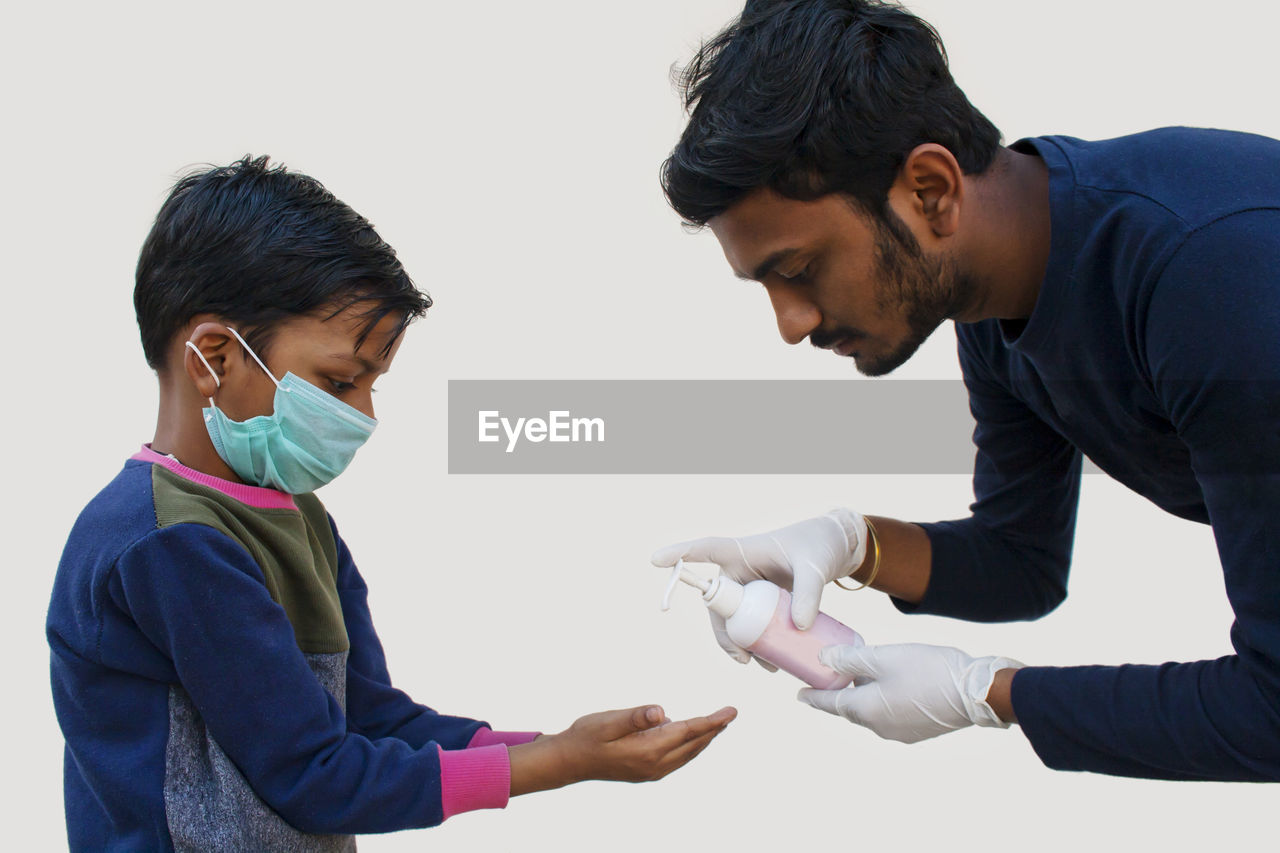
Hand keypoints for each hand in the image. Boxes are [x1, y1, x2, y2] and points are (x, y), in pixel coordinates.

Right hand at [509, 705, 736, 794]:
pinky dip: (689, 746)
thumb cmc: (586, 736)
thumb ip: (635, 716)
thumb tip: (662, 711)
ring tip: (717, 724)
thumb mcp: (608, 721)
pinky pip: (677, 758)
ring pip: (687, 753)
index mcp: (648, 750)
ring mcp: (651, 771)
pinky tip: (689, 736)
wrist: (569, 761)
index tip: (730, 712)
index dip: (712, 721)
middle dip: (713, 729)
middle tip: (730, 713)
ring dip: (703, 738)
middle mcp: (655, 765)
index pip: (689, 732)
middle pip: (693, 744)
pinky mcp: (646, 771)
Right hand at [651, 509, 867, 662]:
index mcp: (742, 552)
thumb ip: (808, 594)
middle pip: (717, 604)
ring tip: (768, 666)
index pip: (705, 550)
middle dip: (725, 635)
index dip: (680, 554)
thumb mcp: (815, 568)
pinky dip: (759, 645)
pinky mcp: (761, 602)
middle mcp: (738, 571)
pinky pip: (751, 626)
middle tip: (743, 660)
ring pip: (733, 621)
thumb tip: (800, 627)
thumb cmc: (818, 547)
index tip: (656, 560)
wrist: (832, 549)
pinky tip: (774, 662)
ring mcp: (748, 588)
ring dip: (743, 646)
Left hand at [797, 643, 1022, 743]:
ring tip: (860, 676)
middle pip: (851, 709)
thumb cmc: (928, 670)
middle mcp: (880, 727)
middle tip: (829, 678)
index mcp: (866, 711)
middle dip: (839, 693)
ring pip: (872, 712)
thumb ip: (850, 659)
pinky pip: (891, 715)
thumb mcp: (883, 657)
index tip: (799, 694)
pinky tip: (890, 684)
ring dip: (863, 696)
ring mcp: (901, 732)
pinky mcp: (920, 730)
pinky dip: (883, 701)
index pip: (830, 704)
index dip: (814, 696)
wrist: (976, 692)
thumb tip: (824, 660)